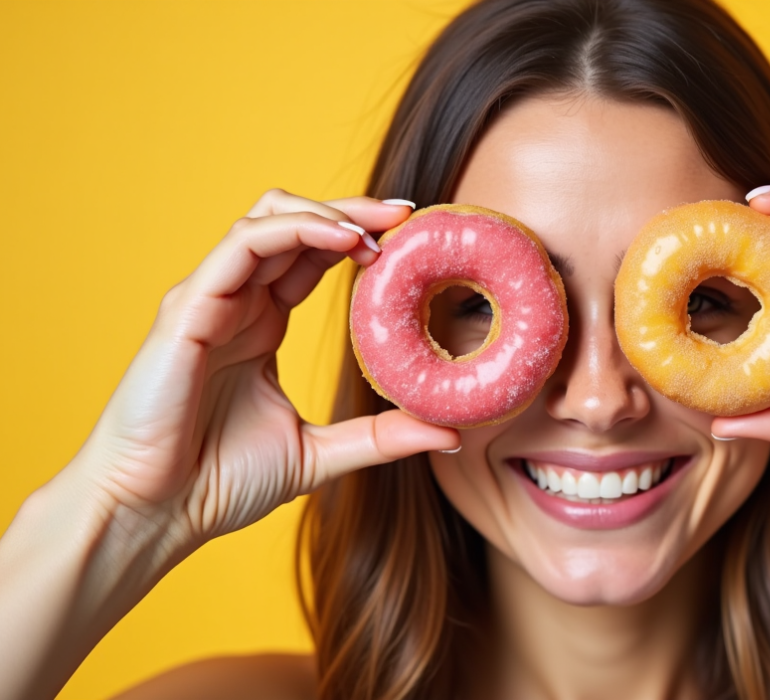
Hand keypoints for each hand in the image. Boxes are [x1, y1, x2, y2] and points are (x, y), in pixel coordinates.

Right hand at [68, 189, 458, 547]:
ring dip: (329, 212)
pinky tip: (344, 240)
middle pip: (294, 224)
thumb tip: (449, 431)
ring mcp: (209, 300)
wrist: (154, 515)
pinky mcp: (188, 308)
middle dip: (353, 211)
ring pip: (267, 219)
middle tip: (408, 216)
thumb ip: (380, 437)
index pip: (312, 257)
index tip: (415, 237)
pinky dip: (296, 231)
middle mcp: (236, 303)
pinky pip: (244, 245)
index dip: (360, 237)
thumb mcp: (320, 454)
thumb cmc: (217, 484)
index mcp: (261, 326)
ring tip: (381, 227)